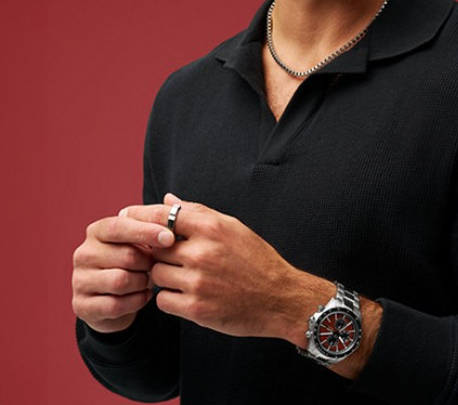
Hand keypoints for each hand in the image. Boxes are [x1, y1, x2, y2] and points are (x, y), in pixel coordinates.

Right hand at [71, 212, 175, 333]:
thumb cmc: (136, 260)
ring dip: (142, 282)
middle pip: (127, 256)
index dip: (147, 231)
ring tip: (148, 280)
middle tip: (156, 266)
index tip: (170, 238)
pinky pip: (116, 305)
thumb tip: (172, 207)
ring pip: (121, 281)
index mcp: (98, 231)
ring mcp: (79, 280)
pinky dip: (136, 301)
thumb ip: (156, 223)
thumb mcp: (144, 240)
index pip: (121, 226)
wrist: (117, 296)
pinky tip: (143, 295)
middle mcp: (84, 253)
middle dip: (149, 263)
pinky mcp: (82, 306)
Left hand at [120, 194, 332, 342]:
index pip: (163, 216)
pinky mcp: (196, 308)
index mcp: (212, 227)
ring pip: (156, 275)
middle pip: (155, 248)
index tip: (127, 216)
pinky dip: (170, 298)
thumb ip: (197, 213)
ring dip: (163, 276)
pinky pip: (162, 300)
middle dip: (158, 252)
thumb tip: (166, 199)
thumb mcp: (232, 227)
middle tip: (170, 256)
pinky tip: (187, 294)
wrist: (279, 297)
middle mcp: (202, 252)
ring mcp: (198, 281)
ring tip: (184, 276)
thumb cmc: (256, 259)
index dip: (141, 216)